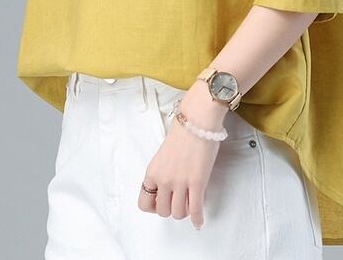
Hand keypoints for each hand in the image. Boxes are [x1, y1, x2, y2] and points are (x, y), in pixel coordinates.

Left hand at [138, 82, 228, 230]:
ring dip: (185, 213)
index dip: (153, 207)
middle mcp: (163, 179)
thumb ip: (163, 172)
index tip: (161, 204)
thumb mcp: (163, 155)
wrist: (197, 121)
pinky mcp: (196, 182)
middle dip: (171, 209)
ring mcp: (179, 182)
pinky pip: (195, 210)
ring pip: (178, 213)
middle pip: (163, 211)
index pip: (144, 203)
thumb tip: (168, 186)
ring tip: (189, 206)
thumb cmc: (183, 132)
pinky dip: (197, 219)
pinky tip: (199, 222)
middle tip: (179, 203)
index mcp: (152, 172)